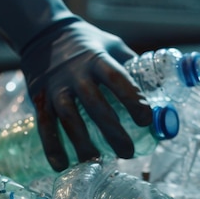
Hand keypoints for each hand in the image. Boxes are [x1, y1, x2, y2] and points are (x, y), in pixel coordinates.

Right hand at [0, 0, 151, 170]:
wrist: (42, 33)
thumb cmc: (86, 43)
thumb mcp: (111, 45)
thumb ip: (131, 64)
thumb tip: (160, 88)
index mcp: (97, 60)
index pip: (116, 79)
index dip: (132, 99)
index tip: (146, 120)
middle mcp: (75, 74)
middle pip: (95, 105)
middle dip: (112, 131)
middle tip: (129, 152)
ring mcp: (55, 87)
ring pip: (70, 119)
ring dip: (83, 144)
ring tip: (97, 162)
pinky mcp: (40, 98)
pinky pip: (45, 125)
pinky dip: (52, 147)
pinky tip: (62, 165)